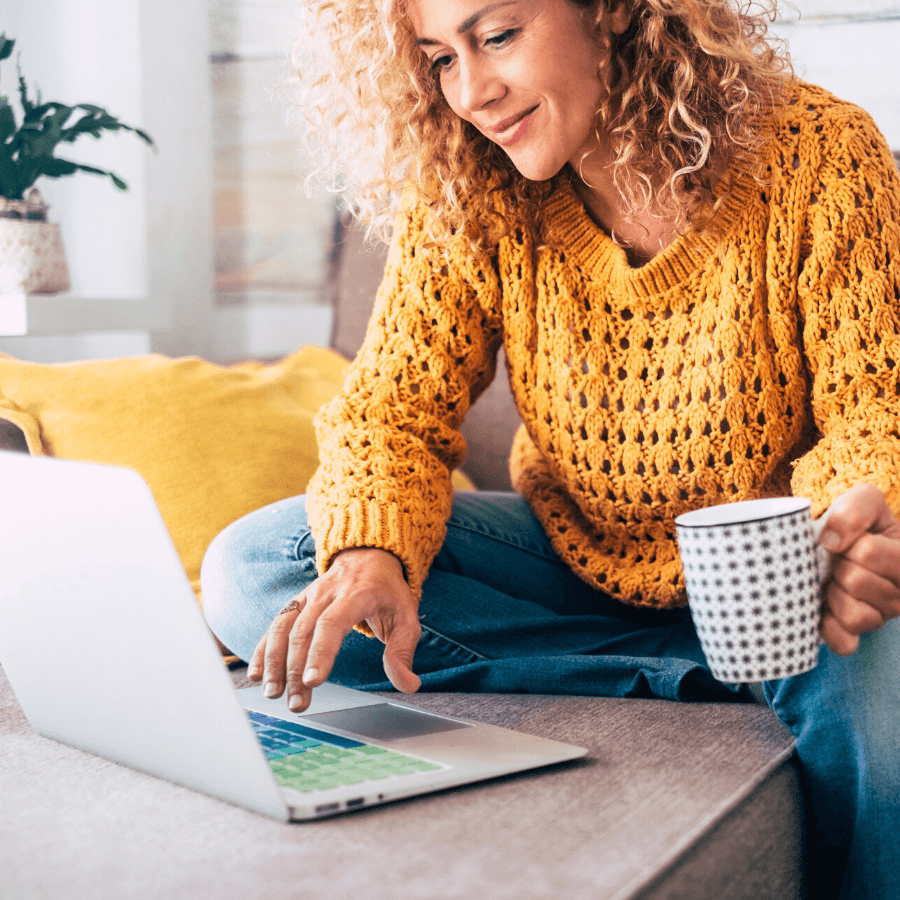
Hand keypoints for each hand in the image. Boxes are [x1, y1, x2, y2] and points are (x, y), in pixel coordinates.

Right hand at [247, 547, 421, 710]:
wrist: (369, 556)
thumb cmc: (388, 592)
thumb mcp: (406, 617)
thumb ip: (403, 652)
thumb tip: (408, 685)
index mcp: (355, 595)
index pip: (332, 623)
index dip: (321, 652)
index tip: (313, 681)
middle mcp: (326, 593)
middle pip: (304, 631)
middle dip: (296, 670)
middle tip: (296, 703)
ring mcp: (308, 596)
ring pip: (283, 627)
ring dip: (274, 661)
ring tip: (272, 693)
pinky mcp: (296, 603)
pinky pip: (275, 624)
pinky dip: (262, 649)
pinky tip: (257, 674)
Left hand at [818, 484, 899, 654]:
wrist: (842, 542)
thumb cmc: (858, 524)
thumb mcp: (864, 501)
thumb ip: (854, 511)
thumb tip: (830, 540)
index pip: (868, 553)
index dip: (849, 541)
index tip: (850, 540)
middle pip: (856, 582)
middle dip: (839, 566)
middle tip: (841, 561)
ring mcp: (882, 618)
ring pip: (854, 615)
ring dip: (835, 594)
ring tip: (836, 581)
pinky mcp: (857, 635)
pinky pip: (844, 643)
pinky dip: (829, 627)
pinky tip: (825, 607)